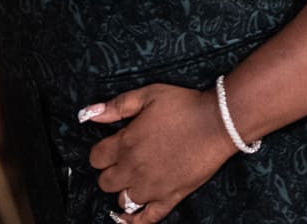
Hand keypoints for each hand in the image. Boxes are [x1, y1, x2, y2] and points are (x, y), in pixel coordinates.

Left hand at [86, 84, 236, 222]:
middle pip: (105, 182)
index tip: (111, 146)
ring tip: (135, 178)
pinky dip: (134, 221)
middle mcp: (133, 169)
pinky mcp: (169, 197)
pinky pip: (146, 218)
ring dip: (124, 190)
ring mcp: (151, 187)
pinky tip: (129, 217)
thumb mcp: (148, 95)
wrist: (218, 122)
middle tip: (124, 161)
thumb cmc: (184, 105)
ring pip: (122, 200)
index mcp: (125, 144)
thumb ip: (116, 106)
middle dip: (111, 171)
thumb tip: (88, 114)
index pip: (96, 158)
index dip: (101, 152)